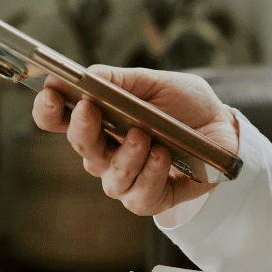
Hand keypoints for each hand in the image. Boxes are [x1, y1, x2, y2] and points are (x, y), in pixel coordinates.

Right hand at [31, 65, 239, 215]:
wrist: (224, 128)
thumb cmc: (185, 106)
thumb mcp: (155, 82)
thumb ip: (120, 80)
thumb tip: (85, 75)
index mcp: (100, 121)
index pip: (60, 120)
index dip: (48, 110)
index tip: (49, 93)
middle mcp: (106, 153)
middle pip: (82, 147)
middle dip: (83, 129)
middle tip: (89, 108)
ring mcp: (128, 178)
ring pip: (111, 178)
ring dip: (125, 156)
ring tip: (142, 135)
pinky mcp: (152, 197)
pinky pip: (140, 196)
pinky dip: (151, 175)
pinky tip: (162, 156)